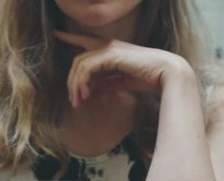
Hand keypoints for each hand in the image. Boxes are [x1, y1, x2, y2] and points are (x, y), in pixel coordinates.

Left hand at [54, 30, 193, 107]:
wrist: (167, 75)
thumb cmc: (149, 78)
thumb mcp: (122, 82)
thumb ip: (107, 83)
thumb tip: (94, 90)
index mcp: (111, 49)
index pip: (85, 42)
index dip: (70, 37)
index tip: (56, 35)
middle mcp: (108, 45)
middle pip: (78, 60)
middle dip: (72, 82)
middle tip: (73, 101)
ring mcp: (109, 48)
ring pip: (80, 64)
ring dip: (76, 85)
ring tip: (79, 102)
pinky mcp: (111, 54)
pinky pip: (87, 67)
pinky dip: (83, 82)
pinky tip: (86, 95)